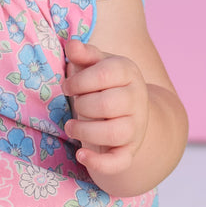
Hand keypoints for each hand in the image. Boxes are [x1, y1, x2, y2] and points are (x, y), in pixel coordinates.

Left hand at [61, 36, 149, 180]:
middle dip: (82, 106)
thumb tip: (72, 45)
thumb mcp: (95, 65)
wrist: (129, 114)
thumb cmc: (103, 85)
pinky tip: (81, 154)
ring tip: (71, 127)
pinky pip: (119, 161)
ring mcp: (135, 127)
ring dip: (85, 131)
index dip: (80, 80)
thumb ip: (83, 54)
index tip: (68, 86)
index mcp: (128, 72)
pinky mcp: (128, 151)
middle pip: (108, 104)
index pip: (106, 73)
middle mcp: (137, 99)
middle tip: (75, 106)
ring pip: (115, 132)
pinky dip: (98, 162)